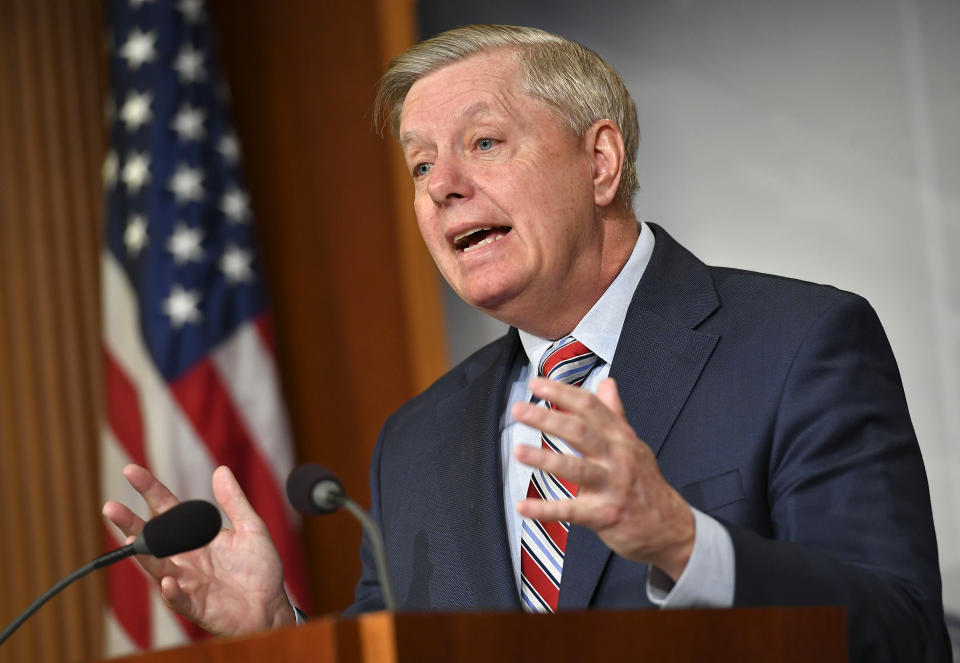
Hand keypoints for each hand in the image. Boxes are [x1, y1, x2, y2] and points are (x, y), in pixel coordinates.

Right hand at [102, 464, 295, 635]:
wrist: (270, 605)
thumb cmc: (259, 568)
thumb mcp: (251, 528)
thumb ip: (234, 502)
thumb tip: (221, 470)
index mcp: (195, 536)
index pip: (167, 509)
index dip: (150, 490)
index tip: (131, 471)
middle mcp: (185, 558)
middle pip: (153, 538)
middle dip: (131, 523)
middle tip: (111, 507)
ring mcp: (187, 582)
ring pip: (158, 567)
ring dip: (144, 555)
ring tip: (130, 537)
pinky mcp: (195, 606)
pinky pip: (179, 600)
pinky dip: (171, 592)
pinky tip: (167, 581)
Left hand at [512, 377, 694, 580]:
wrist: (670, 528)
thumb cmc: (645, 484)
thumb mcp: (634, 444)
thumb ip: (615, 413)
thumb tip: (607, 383)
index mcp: (621, 437)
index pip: (590, 406)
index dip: (562, 392)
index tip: (536, 384)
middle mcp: (617, 457)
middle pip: (580, 432)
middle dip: (547, 419)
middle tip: (519, 410)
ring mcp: (611, 486)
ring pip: (576, 468)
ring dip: (545, 459)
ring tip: (518, 451)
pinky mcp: (604, 515)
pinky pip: (571, 511)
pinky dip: (545, 510)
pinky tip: (523, 506)